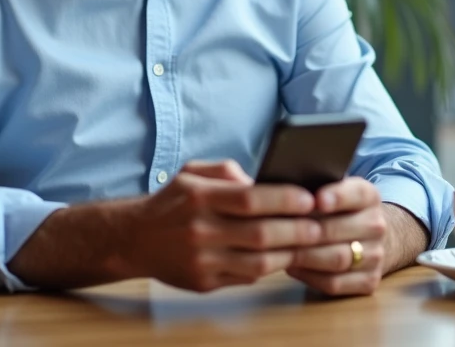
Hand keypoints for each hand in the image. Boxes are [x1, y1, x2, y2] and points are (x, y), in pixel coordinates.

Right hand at [125, 160, 323, 291]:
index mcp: (198, 197)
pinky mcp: (203, 283)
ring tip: (309, 243)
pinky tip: (284, 257)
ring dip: (289, 254)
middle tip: (320, 225)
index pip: (250, 199)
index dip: (284, 199)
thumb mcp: (192, 173)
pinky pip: (246, 278)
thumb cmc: (172, 202)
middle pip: (259, 234)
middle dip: (296, 230)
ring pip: (257, 263)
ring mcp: (201, 261)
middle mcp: (199, 230)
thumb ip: (227, 171)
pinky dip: (269, 269)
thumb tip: (262, 181)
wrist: (134, 239)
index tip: (310, 198)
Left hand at [286, 177, 386, 295]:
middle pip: (339, 230)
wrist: (366, 237)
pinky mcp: (370, 281)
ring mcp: (376, 255)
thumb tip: (281, 189)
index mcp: (368, 196)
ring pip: (337, 259)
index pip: (356, 193)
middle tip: (277, 231)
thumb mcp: (330, 190)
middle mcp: (377, 225)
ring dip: (305, 256)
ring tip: (279, 251)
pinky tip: (292, 267)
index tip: (316, 199)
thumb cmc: (335, 210)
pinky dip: (309, 276)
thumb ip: (313, 187)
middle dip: (306, 232)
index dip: (337, 196)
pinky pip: (335, 282)